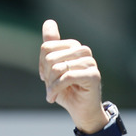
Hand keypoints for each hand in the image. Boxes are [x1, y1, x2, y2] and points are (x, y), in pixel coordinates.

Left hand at [39, 19, 107, 133]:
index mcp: (74, 47)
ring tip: (52, 94)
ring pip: (58, 67)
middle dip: (46, 76)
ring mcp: (90, 62)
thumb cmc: (68, 92)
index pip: (47, 47)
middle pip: (51, 57)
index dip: (41, 64)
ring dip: (51, 84)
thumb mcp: (53, 70)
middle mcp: (83, 51)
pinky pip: (66, 77)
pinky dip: (55, 89)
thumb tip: (49, 23)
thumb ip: (50, 48)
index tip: (44, 77)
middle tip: (50, 88)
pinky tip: (52, 98)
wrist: (82, 112)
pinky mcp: (93, 75)